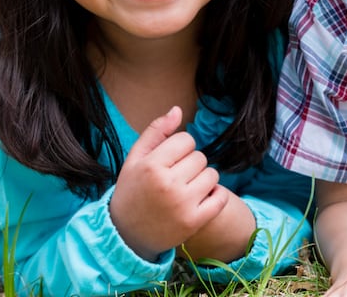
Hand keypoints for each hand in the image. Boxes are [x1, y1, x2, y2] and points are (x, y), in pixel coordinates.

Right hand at [111, 105, 228, 260]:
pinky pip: (220, 197)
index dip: (180, 148)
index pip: (186, 140)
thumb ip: (156, 131)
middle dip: (191, 164)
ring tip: (186, 188)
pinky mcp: (194, 222)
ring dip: (203, 179)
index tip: (170, 160)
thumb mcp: (135, 158)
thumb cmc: (132, 191)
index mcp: (151, 166)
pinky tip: (201, 199)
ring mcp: (182, 204)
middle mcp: (167, 184)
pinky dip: (216, 195)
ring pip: (212, 175)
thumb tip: (178, 110)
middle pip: (200, 157)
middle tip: (176, 177)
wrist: (126, 235)